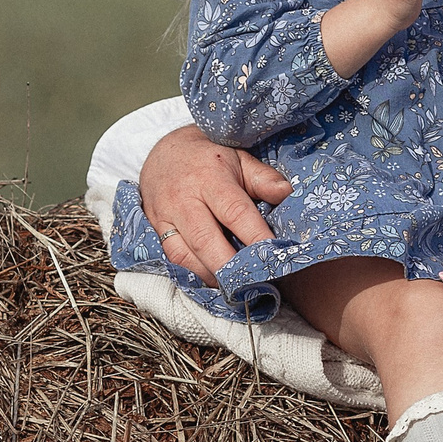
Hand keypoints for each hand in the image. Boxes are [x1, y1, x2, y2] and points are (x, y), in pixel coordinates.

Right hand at [136, 123, 290, 286]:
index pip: (235, 212)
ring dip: (210, 275)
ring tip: (235, 288)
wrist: (164, 152)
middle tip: (253, 284)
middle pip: (205, 240)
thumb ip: (263, 178)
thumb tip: (287, 193)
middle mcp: (184, 199)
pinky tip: (213, 281)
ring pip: (184, 254)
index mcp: (210, 177)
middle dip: (230, 266)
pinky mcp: (155, 229)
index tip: (273, 257)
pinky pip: (171, 258)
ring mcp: (165, 216)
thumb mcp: (239, 159)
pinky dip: (193, 273)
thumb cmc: (210, 158)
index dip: (255, 237)